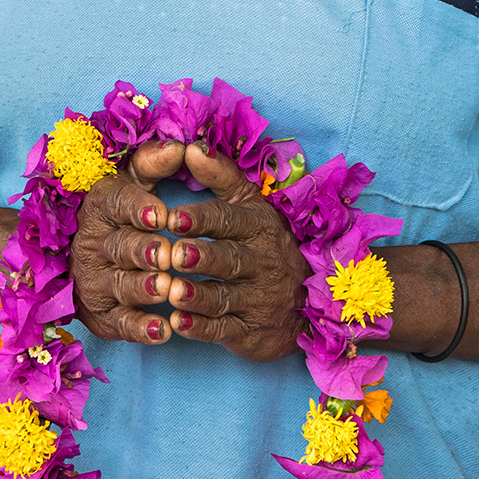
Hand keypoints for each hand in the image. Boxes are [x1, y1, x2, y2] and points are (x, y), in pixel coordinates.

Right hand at [70, 139, 183, 344]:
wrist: (81, 257)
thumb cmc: (125, 212)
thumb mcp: (135, 181)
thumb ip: (156, 162)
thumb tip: (181, 146)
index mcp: (101, 204)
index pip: (117, 202)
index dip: (138, 208)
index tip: (159, 214)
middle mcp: (92, 242)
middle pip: (120, 246)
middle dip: (144, 251)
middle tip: (167, 255)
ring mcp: (94, 280)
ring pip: (120, 284)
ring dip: (143, 288)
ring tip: (166, 288)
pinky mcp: (102, 315)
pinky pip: (121, 323)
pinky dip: (142, 328)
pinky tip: (164, 330)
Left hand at [166, 142, 307, 360]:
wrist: (306, 301)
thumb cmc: (264, 242)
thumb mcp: (249, 203)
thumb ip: (219, 174)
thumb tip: (191, 146)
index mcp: (257, 225)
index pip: (227, 219)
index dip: (200, 219)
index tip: (172, 218)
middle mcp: (260, 262)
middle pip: (228, 258)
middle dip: (202, 257)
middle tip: (175, 255)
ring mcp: (257, 299)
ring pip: (224, 297)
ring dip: (197, 295)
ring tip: (173, 291)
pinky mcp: (251, 332)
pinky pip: (224, 331)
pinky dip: (202, 329)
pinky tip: (178, 324)